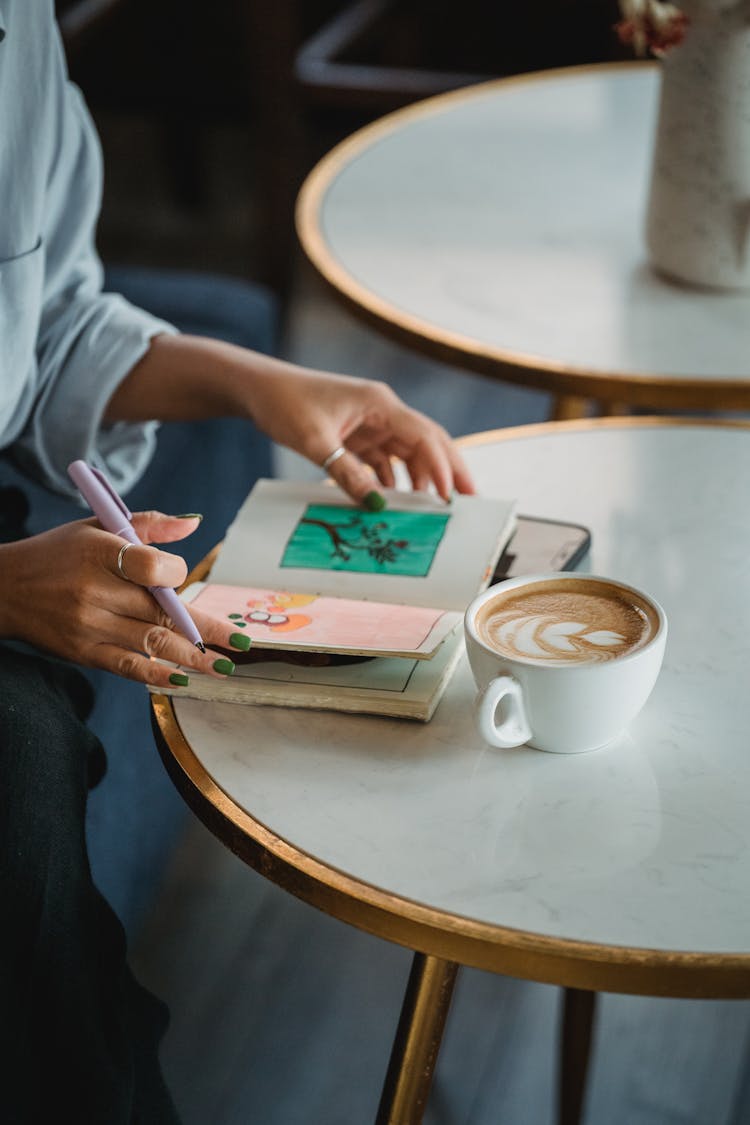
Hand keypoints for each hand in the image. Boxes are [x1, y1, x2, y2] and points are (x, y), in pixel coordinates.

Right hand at [0, 513, 249, 686]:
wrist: (5, 589)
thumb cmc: (59, 553)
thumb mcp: (97, 526)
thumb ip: (148, 524)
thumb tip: (195, 525)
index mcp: (99, 553)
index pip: (149, 566)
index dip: (175, 573)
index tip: (183, 577)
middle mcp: (94, 591)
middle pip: (160, 610)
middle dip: (206, 628)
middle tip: (242, 643)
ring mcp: (88, 625)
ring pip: (151, 640)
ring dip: (194, 657)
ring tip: (226, 665)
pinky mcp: (83, 652)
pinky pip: (127, 665)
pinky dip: (157, 674)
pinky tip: (185, 680)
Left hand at [248, 366, 475, 503]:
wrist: (259, 389)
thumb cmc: (285, 405)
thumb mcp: (315, 443)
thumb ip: (347, 474)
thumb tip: (378, 503)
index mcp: (380, 404)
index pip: (423, 435)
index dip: (441, 466)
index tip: (451, 495)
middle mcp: (383, 411)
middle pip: (427, 441)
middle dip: (449, 470)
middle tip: (470, 500)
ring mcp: (372, 422)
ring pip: (408, 452)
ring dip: (422, 477)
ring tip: (436, 507)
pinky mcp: (358, 434)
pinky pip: (385, 458)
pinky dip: (393, 478)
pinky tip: (395, 499)